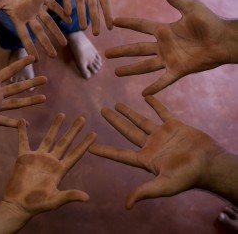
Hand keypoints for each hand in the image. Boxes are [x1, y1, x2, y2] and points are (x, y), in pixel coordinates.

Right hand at [0, 0, 71, 59]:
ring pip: (49, 21)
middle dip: (47, 44)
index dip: (30, 47)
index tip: (36, 59)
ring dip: (57, 32)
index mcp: (18, 19)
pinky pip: (54, 5)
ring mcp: (37, 7)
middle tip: (54, 56)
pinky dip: (61, 11)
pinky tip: (69, 20)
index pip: (25, 36)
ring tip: (64, 44)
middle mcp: (29, 15)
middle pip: (40, 32)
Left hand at [0, 42, 46, 127]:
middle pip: (18, 87)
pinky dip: (15, 123)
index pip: (10, 71)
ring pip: (17, 103)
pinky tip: (26, 124)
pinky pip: (5, 121)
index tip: (32, 57)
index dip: (20, 64)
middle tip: (45, 79)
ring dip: (30, 101)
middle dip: (32, 82)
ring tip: (44, 98)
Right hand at [3, 114, 95, 214]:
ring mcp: (38, 157)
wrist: (17, 205)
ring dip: (55, 126)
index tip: (94, 133)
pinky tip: (22, 121)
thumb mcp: (55, 201)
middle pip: (65, 142)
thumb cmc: (36, 204)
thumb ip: (69, 196)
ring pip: (48, 138)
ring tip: (62, 114)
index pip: (75, 153)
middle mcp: (51, 161)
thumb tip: (87, 198)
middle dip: (73, 130)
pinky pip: (23, 141)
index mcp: (60, 170)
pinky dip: (22, 131)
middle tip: (82, 118)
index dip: (84, 144)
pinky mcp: (24, 157)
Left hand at [63, 0, 137, 34]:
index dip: (107, 14)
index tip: (111, 26)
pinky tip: (67, 13)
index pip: (105, 2)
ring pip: (80, 3)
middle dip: (95, 20)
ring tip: (82, 28)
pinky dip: (67, 2)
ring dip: (81, 16)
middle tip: (96, 34)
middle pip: (93, 7)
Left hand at [89, 96, 224, 208]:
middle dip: (114, 121)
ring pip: (141, 120)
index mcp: (146, 158)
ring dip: (129, 112)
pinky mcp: (174, 125)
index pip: (120, 154)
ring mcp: (161, 134)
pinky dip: (154, 104)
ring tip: (116, 104)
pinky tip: (145, 96)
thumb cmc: (188, 176)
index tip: (90, 146)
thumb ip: (145, 191)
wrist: (210, 163)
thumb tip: (126, 205)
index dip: (105, 150)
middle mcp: (151, 145)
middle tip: (102, 111)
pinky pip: (161, 112)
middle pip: (127, 131)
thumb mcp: (164, 185)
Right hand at [107, 0, 231, 94]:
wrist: (223, 40)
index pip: (141, 26)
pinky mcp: (177, 70)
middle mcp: (162, 46)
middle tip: (107, 54)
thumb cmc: (210, 22)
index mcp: (164, 30)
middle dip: (121, 51)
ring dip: (131, 69)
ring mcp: (168, 59)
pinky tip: (143, 94)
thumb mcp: (191, 8)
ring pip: (145, 66)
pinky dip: (154, 87)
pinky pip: (163, 80)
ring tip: (116, 72)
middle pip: (137, 49)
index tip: (114, 22)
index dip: (127, 23)